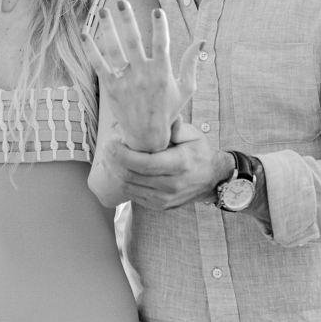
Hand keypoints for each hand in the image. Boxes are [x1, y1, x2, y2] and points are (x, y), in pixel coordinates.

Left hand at [83, 1, 203, 151]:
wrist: (147, 136)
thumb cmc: (168, 110)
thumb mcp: (185, 88)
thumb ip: (190, 63)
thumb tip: (201, 41)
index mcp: (163, 73)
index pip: (162, 43)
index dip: (160, 26)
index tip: (157, 11)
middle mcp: (143, 75)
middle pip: (134, 41)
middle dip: (127, 20)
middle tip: (122, 2)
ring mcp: (126, 81)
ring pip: (114, 49)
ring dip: (107, 28)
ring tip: (102, 11)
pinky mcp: (111, 88)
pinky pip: (99, 65)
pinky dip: (91, 49)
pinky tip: (85, 34)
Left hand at [104, 119, 229, 210]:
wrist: (212, 179)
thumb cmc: (199, 153)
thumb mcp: (192, 135)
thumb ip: (175, 127)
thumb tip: (161, 115)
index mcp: (180, 165)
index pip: (143, 163)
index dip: (122, 154)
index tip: (112, 142)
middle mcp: (171, 185)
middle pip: (131, 175)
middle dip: (114, 160)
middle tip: (109, 146)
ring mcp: (164, 198)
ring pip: (128, 186)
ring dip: (116, 171)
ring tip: (113, 156)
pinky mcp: (159, 205)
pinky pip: (133, 194)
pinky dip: (124, 181)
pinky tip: (123, 168)